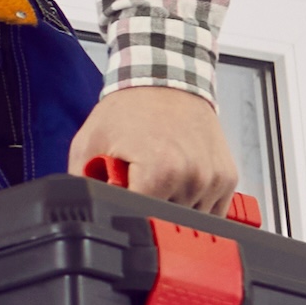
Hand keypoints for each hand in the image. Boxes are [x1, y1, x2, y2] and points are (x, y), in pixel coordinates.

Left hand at [65, 85, 244, 213]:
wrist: (167, 79)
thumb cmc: (131, 108)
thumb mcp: (90, 143)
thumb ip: (81, 182)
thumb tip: (78, 210)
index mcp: (160, 172)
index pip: (142, 222)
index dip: (126, 215)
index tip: (122, 202)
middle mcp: (192, 177)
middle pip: (165, 224)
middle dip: (147, 211)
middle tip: (139, 183)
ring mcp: (213, 180)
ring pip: (190, 222)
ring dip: (173, 210)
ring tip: (160, 180)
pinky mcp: (227, 179)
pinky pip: (212, 212)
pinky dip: (194, 204)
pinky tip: (179, 182)